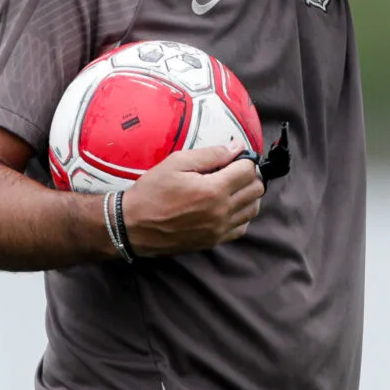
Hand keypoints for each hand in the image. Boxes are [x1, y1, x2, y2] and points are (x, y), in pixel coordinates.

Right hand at [121, 146, 263, 255]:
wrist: (133, 225)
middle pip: (256, 190)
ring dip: (247, 195)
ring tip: (230, 187)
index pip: (249, 171)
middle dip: (249, 175)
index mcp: (214, 190)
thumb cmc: (152, 191)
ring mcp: (219, 230)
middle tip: (233, 170)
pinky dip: (241, 214)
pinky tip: (226, 206)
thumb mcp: (177, 163)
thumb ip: (211, 154)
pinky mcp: (214, 241)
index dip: (244, 159)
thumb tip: (236, 148)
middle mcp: (221, 212)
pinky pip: (242, 227)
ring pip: (253, 209)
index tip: (234, 156)